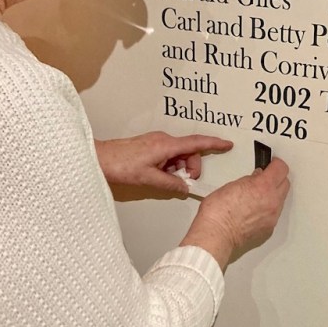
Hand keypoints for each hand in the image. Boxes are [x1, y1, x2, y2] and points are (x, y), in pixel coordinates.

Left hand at [94, 132, 232, 194]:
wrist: (99, 159)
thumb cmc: (120, 166)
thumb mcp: (149, 179)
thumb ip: (171, 183)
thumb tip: (184, 187)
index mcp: (166, 145)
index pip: (196, 143)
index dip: (214, 144)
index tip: (227, 144)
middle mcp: (163, 140)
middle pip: (188, 151)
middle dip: (191, 166)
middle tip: (185, 181)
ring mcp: (156, 141)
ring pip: (178, 154)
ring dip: (178, 167)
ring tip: (167, 179)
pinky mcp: (150, 145)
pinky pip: (168, 154)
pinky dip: (170, 165)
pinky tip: (160, 174)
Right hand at [182, 159, 289, 268]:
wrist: (216, 235)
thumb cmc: (218, 210)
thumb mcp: (232, 185)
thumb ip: (249, 180)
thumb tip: (257, 178)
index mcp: (264, 186)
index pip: (281, 168)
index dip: (276, 164)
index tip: (271, 163)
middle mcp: (273, 201)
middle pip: (285, 183)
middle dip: (277, 178)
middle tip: (265, 178)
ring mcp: (272, 216)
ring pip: (280, 200)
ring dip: (273, 195)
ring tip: (257, 196)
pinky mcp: (269, 229)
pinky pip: (274, 214)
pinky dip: (267, 210)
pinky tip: (254, 211)